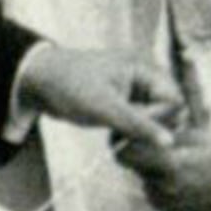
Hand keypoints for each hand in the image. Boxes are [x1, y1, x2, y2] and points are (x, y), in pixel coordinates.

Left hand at [19, 42, 187, 140]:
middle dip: (150, 129)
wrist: (37, 81)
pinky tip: (115, 139)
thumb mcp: (105, 107)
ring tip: (117, 139)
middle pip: (166, 110)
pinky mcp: (122, 103)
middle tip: (125, 138)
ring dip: (139, 133)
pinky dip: (130, 132)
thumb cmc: (69, 86)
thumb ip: (138, 124)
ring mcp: (132, 90)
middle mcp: (142, 76)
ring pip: (153, 119)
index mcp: (142, 68)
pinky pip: (138, 122)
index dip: (160, 119)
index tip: (136, 130)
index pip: (173, 99)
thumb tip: (170, 143)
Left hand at [115, 127, 210, 210]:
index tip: (132, 132)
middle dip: (139, 155)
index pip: (123, 155)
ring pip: (144, 182)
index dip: (124, 142)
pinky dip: (162, 185)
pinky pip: (156, 196)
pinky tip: (181, 177)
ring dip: (151, 171)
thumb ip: (157, 139)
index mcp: (169, 165)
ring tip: (173, 160)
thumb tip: (131, 132)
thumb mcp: (187, 136)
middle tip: (152, 143)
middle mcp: (165, 189)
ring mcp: (169, 206)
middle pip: (134, 169)